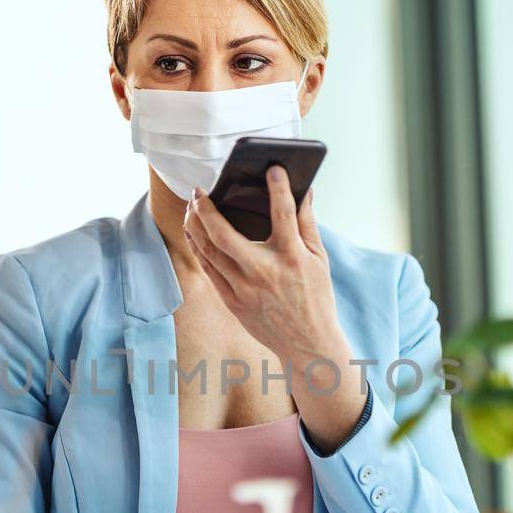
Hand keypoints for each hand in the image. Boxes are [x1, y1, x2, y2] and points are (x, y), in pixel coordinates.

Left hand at [183, 168, 366, 451]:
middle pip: (225, 235)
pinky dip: (199, 248)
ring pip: (209, 252)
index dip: (279, 189)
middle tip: (200, 191)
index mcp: (292, 259)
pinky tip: (195, 233)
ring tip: (192, 208)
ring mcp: (245, 290)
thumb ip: (308, 223)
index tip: (272, 168)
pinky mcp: (232, 302)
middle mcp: (265, 273)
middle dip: (206, 209)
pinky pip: (209, 269)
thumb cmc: (315, 298)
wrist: (307, 344)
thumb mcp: (320, 260)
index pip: (284, 216)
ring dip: (195, 226)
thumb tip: (305, 190)